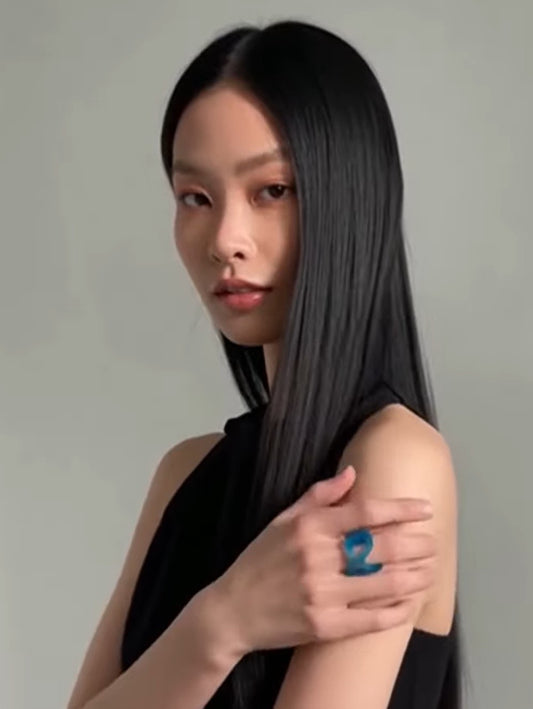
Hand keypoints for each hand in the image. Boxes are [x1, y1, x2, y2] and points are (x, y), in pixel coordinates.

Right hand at [212, 466, 435, 654]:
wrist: (232, 610)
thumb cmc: (259, 560)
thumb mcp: (282, 519)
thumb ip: (319, 495)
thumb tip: (353, 473)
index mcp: (309, 527)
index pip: (365, 512)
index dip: (400, 509)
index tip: (425, 509)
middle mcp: (318, 558)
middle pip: (382, 547)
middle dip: (416, 544)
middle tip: (434, 543)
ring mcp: (323, 594)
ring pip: (385, 583)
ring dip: (415, 576)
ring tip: (430, 571)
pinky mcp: (325, 627)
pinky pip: (372, 618)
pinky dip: (397, 611)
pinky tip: (410, 604)